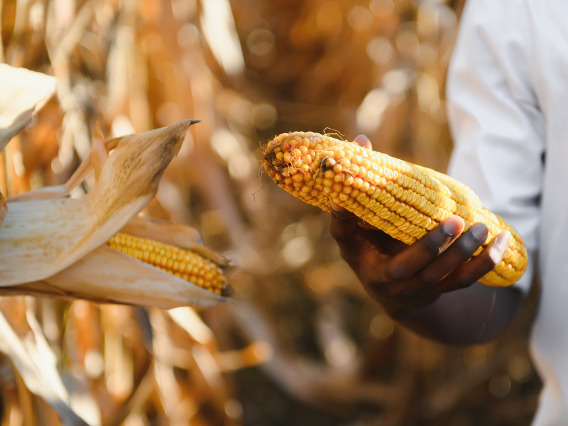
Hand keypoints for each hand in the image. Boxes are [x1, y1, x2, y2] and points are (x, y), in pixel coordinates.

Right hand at [329, 136, 511, 319]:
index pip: (346, 237)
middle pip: (406, 268)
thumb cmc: (372, 246)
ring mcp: (414, 289)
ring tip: (480, 227)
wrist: (391, 291)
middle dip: (430, 246)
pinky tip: (502, 240)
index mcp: (360, 257)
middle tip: (454, 221)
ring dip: (462, 253)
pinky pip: (463, 281)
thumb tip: (362, 140)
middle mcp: (384, 279)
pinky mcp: (438, 291)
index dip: (345, 220)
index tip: (349, 199)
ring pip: (439, 276)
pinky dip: (484, 262)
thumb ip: (362, 187)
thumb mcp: (359, 224)